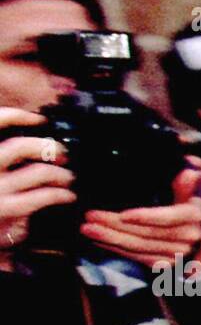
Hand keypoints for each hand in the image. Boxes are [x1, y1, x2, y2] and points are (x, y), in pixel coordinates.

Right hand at [0, 107, 75, 250]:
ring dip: (60, 174)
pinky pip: (43, 196)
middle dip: (47, 147)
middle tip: (63, 154)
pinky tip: (68, 196)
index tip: (40, 119)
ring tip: (69, 178)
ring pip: (38, 172)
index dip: (16, 116)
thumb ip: (7, 160)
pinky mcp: (7, 208)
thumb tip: (35, 143)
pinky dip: (61, 194)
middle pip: (20, 147)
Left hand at [80, 165, 200, 268]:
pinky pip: (137, 258)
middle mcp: (186, 237)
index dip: (145, 217)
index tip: (122, 214)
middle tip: (91, 217)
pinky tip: (100, 240)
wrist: (198, 241)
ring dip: (110, 238)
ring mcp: (175, 253)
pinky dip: (116, 249)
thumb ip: (185, 186)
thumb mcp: (188, 196)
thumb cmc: (186, 211)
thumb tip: (189, 173)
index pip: (166, 218)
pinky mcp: (164, 264)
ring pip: (139, 247)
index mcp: (191, 216)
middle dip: (115, 225)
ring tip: (88, 228)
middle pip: (146, 233)